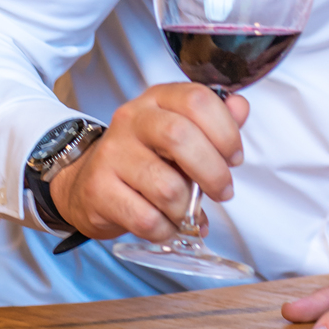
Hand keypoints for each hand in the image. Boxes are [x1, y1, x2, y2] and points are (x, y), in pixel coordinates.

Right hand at [49, 84, 247, 242]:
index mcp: (158, 99)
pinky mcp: (98, 190)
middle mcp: (132, 119)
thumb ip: (216, 121)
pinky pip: (146, 219)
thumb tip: (240, 107)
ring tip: (189, 213)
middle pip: (179, 137)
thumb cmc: (147, 158)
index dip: (226, 131)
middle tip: (223, 191)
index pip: (197, 100)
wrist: (89, 182)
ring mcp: (112, 154)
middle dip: (212, 172)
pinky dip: (166, 230)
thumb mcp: (182, 132)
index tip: (234, 158)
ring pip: (166, 187)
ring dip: (188, 209)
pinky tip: (167, 225)